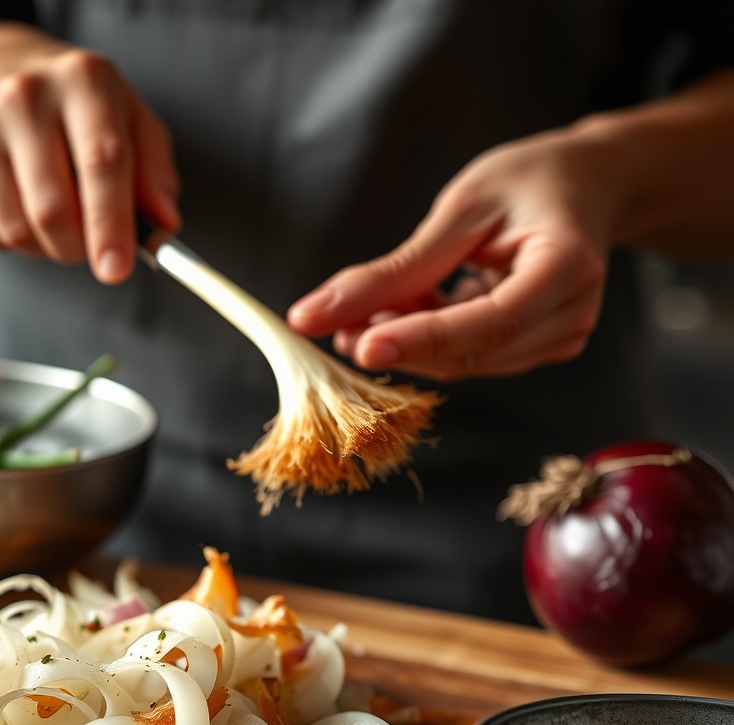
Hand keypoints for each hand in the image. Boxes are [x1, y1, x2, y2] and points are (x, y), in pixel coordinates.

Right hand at [0, 26, 180, 281]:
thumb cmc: (74, 107)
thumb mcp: (130, 119)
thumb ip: (155, 172)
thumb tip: (163, 224)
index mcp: (82, 79)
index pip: (101, 161)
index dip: (111, 223)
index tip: (116, 269)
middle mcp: (24, 96)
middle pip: (53, 210)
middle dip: (78, 247)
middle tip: (90, 245)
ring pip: (18, 231)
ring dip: (46, 248)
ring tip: (53, 215)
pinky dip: (12, 242)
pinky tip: (17, 205)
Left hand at [287, 128, 614, 379]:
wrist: (586, 186)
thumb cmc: (529, 182)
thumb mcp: (461, 208)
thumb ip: (395, 269)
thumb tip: (316, 315)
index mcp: (569, 264)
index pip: (490, 322)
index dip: (423, 338)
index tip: (362, 346)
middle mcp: (573, 314)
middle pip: (472, 352)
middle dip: (399, 342)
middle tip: (334, 325)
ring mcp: (558, 339)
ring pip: (464, 363)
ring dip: (406, 343)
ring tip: (359, 314)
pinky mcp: (536, 349)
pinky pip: (468, 357)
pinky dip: (425, 340)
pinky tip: (398, 312)